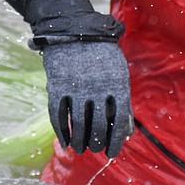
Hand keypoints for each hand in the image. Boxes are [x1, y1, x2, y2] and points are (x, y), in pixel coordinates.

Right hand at [41, 41, 132, 157]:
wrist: (77, 31)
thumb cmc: (102, 57)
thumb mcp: (119, 75)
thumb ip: (123, 103)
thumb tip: (127, 133)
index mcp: (117, 85)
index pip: (119, 122)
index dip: (115, 141)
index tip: (111, 153)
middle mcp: (97, 88)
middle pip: (98, 126)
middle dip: (96, 143)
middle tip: (94, 149)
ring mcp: (76, 88)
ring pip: (78, 125)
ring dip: (79, 141)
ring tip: (80, 148)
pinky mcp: (57, 86)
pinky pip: (58, 116)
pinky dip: (61, 132)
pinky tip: (65, 141)